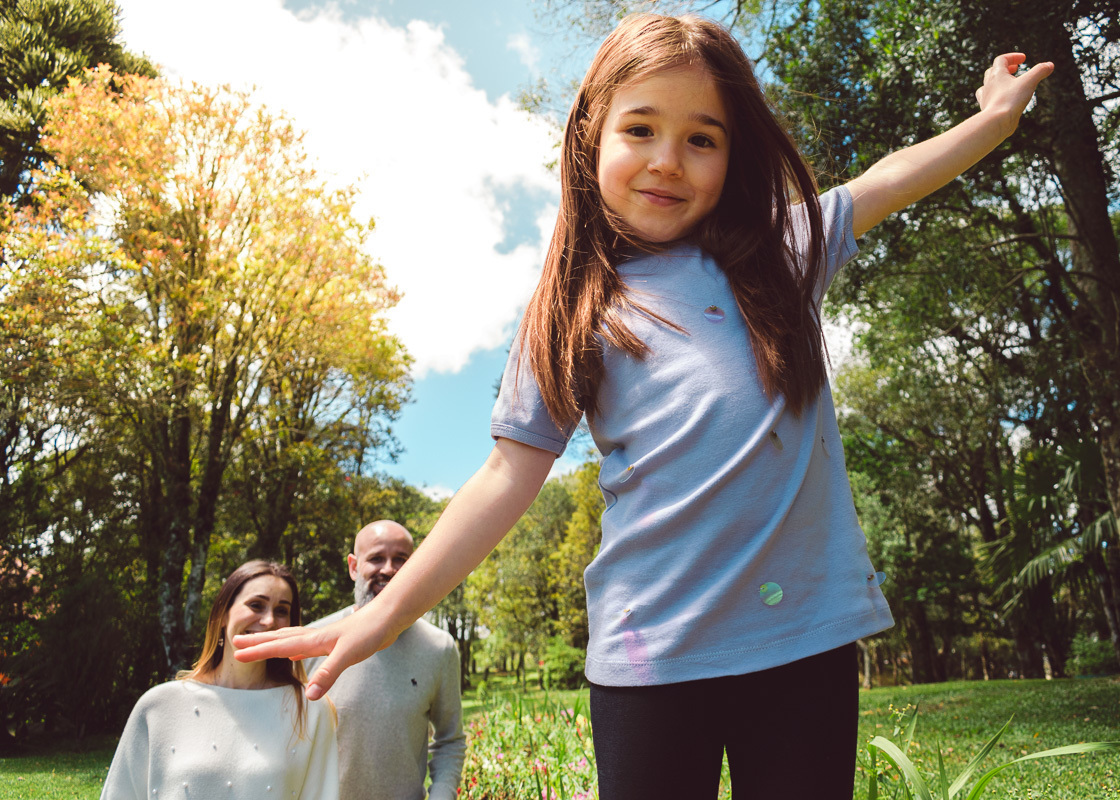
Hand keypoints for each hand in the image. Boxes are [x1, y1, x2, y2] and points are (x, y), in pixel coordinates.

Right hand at [234, 611, 397, 699]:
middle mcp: (315, 637)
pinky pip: (306, 646)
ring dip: (273, 642)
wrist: (388, 618)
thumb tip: (310, 695)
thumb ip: (328, 673)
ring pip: (291, 640)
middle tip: (236, 643)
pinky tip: (296, 654)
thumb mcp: (349, 654)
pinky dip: (295, 649)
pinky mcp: (335, 643)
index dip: (259, 651)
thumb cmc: (369, 632)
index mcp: (314, 640)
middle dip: (258, 642)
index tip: (237, 653)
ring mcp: (325, 639)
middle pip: (280, 639)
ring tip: (258, 644)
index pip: (280, 647)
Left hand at [974, 53, 1053, 137]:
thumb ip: (1040, 71)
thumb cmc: (1010, 100)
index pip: (1001, 59)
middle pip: (993, 71)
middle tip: (1015, 70)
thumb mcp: (1029, 82)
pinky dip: (995, 96)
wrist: (996, 122)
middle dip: (1005, 68)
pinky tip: (1002, 100)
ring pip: (988, 85)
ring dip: (998, 82)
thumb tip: (1050, 65)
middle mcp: (988, 85)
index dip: (1013, 57)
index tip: (1023, 59)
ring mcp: (986, 97)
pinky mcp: (987, 109)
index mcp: (996, 75)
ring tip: (1008, 84)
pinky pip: (987, 99)